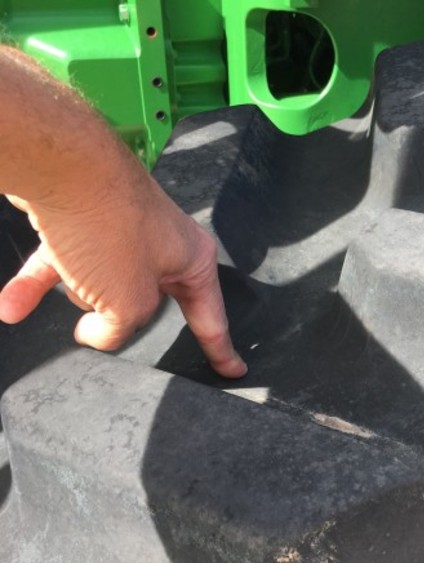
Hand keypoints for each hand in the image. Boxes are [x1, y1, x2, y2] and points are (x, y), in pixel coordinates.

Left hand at [0, 174, 247, 378]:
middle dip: (117, 311)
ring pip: (98, 282)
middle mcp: (163, 244)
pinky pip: (62, 264)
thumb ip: (120, 330)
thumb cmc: (109, 226)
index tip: (233, 370)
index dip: (220, 349)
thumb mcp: (128, 301)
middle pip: (145, 300)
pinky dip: (36, 284)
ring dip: (72, 290)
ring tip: (57, 283)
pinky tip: (11, 303)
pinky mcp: (82, 222)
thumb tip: (95, 332)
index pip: (210, 318)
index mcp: (192, 260)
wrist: (62, 163)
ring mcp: (122, 231)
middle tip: (104, 316)